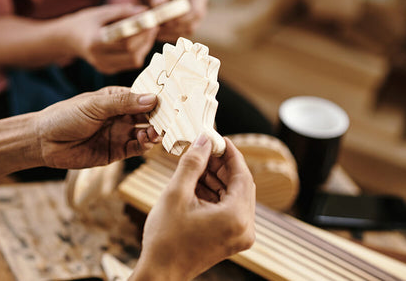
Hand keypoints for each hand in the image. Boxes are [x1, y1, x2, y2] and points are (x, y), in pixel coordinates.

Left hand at [35, 86, 159, 168]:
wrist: (44, 142)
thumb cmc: (65, 116)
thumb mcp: (95, 105)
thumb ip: (124, 103)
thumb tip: (152, 99)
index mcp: (117, 99)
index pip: (144, 97)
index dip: (159, 100)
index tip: (173, 102)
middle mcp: (122, 116)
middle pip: (149, 117)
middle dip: (160, 119)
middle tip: (169, 121)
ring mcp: (120, 134)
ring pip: (145, 133)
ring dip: (154, 132)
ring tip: (154, 133)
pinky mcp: (117, 151)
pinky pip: (136, 148)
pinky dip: (144, 146)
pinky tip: (145, 142)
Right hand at [59, 4, 157, 73]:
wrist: (69, 39)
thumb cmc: (85, 21)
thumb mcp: (102, 12)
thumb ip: (124, 12)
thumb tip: (145, 12)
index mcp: (95, 42)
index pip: (125, 41)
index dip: (141, 32)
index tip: (151, 21)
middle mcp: (99, 58)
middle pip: (132, 53)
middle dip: (146, 39)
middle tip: (154, 25)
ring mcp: (104, 67)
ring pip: (135, 61)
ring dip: (145, 46)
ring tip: (148, 32)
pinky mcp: (109, 70)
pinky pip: (131, 63)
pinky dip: (139, 51)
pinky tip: (141, 40)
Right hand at [130, 135, 255, 280]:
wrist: (160, 273)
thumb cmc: (166, 238)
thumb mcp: (176, 193)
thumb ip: (193, 163)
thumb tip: (204, 140)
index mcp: (237, 216)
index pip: (242, 174)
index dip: (231, 153)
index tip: (219, 138)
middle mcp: (245, 227)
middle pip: (240, 185)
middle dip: (222, 165)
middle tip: (205, 150)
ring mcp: (240, 235)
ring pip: (234, 196)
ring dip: (218, 179)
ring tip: (198, 165)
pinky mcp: (231, 239)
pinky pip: (230, 208)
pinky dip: (216, 194)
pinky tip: (198, 184)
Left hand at [138, 0, 208, 41]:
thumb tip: (157, 4)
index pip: (195, 12)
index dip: (180, 18)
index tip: (164, 19)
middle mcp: (199, 12)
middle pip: (189, 26)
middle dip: (171, 27)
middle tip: (155, 25)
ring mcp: (192, 23)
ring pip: (182, 33)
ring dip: (166, 33)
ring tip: (152, 27)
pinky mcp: (183, 31)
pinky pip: (175, 37)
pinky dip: (164, 36)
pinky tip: (153, 31)